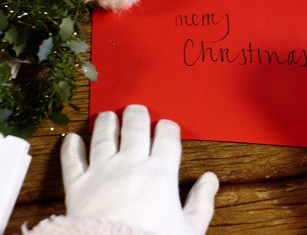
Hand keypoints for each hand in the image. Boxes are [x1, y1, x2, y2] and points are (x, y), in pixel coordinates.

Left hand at [61, 105, 218, 234]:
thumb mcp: (190, 227)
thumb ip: (202, 201)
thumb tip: (210, 180)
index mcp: (161, 172)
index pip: (167, 136)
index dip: (168, 127)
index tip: (167, 126)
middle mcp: (131, 164)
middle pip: (134, 127)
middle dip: (137, 115)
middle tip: (136, 110)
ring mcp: (102, 172)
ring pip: (103, 136)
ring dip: (106, 123)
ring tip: (108, 116)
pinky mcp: (78, 186)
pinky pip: (72, 160)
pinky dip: (71, 147)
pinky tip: (72, 139)